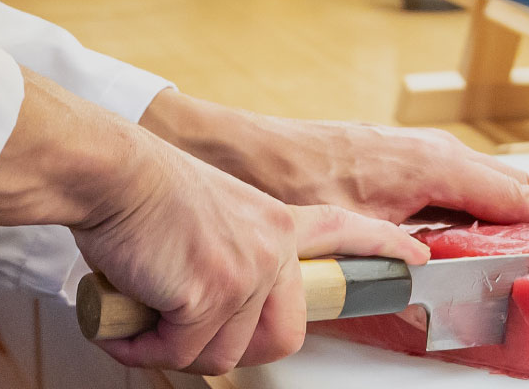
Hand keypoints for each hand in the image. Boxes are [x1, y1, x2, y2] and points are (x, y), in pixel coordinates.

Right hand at [75, 146, 427, 373]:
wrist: (114, 174)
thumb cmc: (141, 191)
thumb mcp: (209, 213)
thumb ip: (230, 253)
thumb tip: (206, 307)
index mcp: (274, 221)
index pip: (343, 231)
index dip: (380, 247)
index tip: (415, 257)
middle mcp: (271, 249)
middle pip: (283, 338)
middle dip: (228, 350)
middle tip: (185, 332)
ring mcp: (246, 273)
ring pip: (221, 354)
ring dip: (172, 347)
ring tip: (143, 315)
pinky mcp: (210, 295)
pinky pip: (180, 352)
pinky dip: (144, 345)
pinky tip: (128, 319)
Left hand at [140, 92, 528, 225]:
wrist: (226, 151)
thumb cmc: (278, 178)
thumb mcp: (344, 230)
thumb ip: (395, 260)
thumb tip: (435, 285)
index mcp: (432, 165)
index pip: (522, 197)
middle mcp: (432, 156)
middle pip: (520, 191)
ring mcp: (416, 160)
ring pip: (494, 191)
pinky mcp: (398, 170)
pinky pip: (466, 193)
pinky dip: (498, 209)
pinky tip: (507, 229)